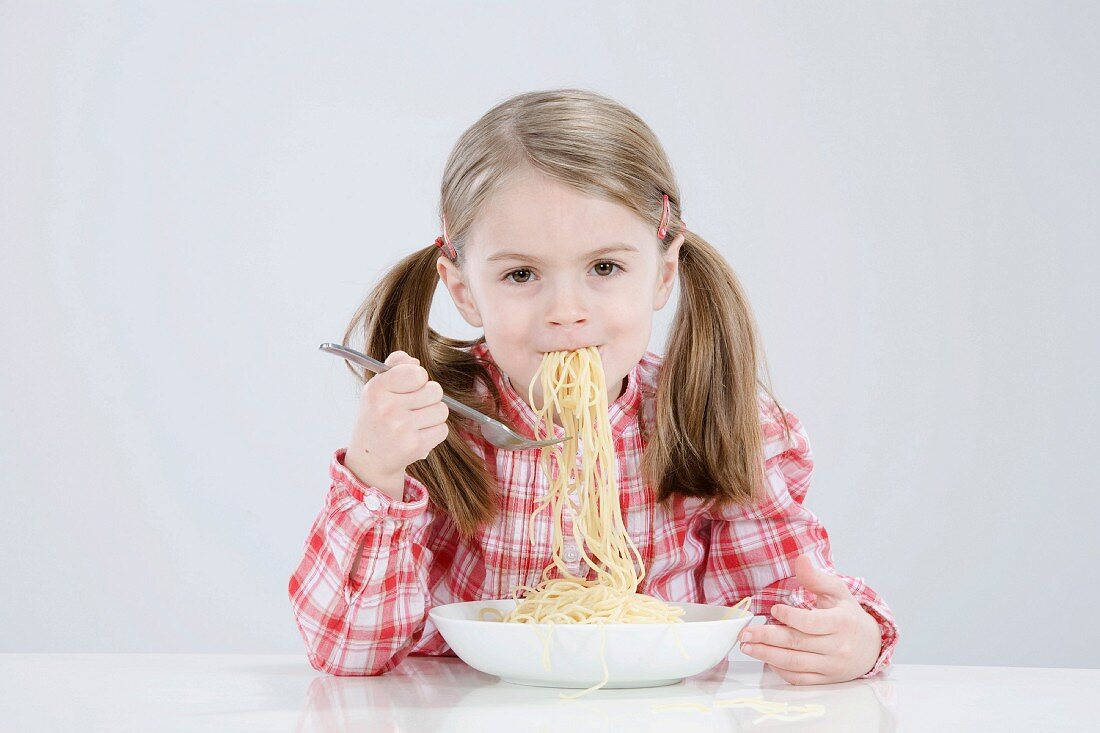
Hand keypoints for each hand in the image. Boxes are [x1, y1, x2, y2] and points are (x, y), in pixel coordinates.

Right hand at [345, 351, 449, 497]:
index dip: (420, 379)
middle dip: (429, 398)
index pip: (418, 373)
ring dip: (433, 416)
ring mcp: (401, 428)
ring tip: (415, 422)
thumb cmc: (377, 418)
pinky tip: (418, 435)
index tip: (411, 387)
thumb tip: (415, 360)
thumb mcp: (378, 388)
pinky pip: (443, 429)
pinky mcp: (414, 446)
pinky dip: (434, 432)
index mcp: (377, 389)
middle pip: (435, 390)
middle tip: (413, 407)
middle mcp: (387, 408)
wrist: (370, 458)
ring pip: (442, 410)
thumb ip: (395, 366)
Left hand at [738, 554, 882, 684]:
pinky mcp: (826, 679)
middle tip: (745, 633)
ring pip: (795, 663)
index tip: (773, 609)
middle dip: (768, 638)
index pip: (813, 623)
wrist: (872, 646)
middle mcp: (838, 647)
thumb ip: (816, 577)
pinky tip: (766, 659)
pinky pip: (800, 679)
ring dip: (767, 655)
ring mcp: (832, 666)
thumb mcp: (837, 591)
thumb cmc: (849, 615)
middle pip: (798, 644)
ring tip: (746, 646)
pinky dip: (780, 670)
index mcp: (842, 622)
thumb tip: (800, 559)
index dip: (791, 617)